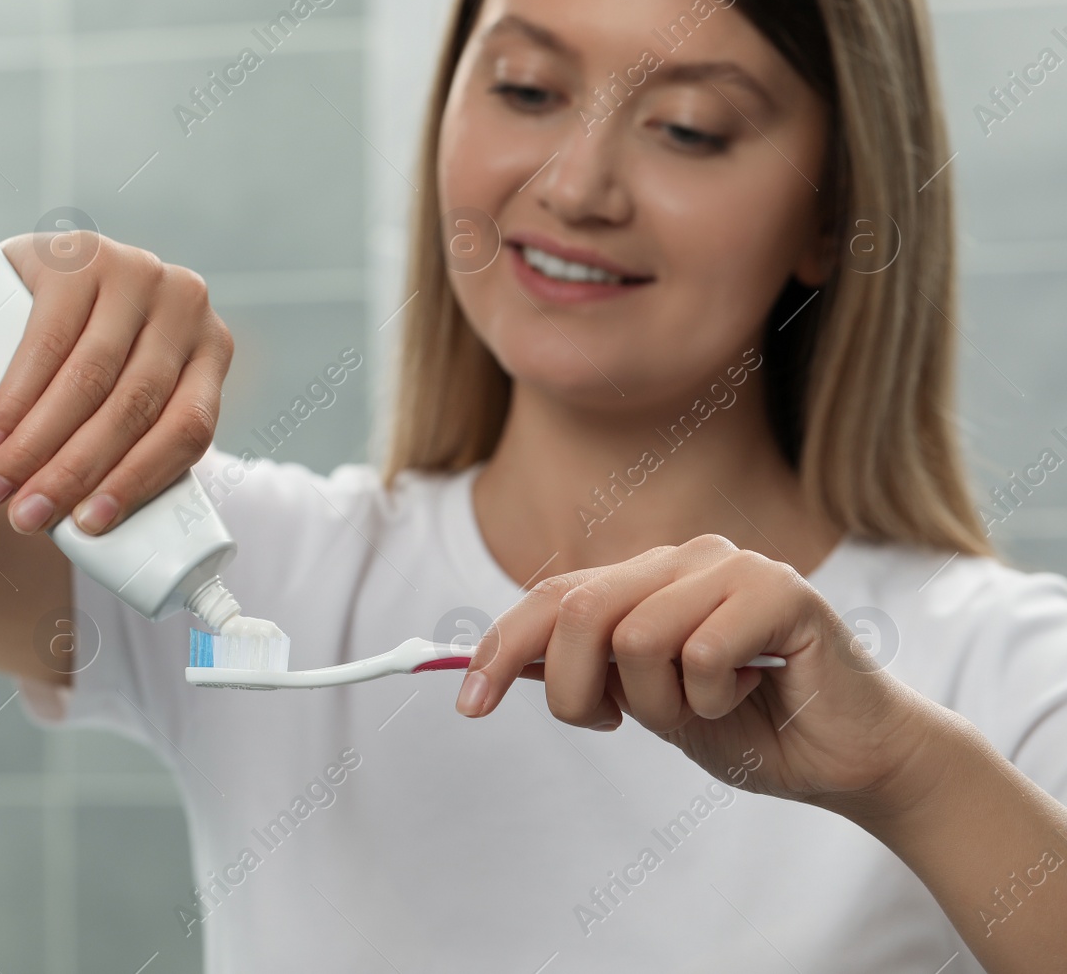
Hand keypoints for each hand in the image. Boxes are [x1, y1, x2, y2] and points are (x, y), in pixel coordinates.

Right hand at [0, 229, 232, 535]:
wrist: (15, 286)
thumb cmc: (74, 367)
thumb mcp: (119, 398)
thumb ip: (132, 447)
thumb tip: (109, 547)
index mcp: (212, 350)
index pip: (189, 429)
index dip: (138, 483)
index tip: (88, 528)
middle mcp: (186, 303)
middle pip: (134, 408)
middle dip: (74, 473)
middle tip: (24, 519)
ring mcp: (134, 270)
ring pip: (89, 380)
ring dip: (36, 446)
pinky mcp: (78, 255)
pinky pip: (46, 340)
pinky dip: (14, 400)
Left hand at [456, 534, 940, 814]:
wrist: (850, 760)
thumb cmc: (751, 727)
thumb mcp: (648, 705)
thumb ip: (589, 674)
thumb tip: (503, 661)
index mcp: (647, 580)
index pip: (552, 597)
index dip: (500, 648)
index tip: (469, 706)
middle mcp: (683, 559)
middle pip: (578, 611)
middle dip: (574, 688)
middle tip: (613, 724)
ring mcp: (732, 566)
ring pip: (634, 637)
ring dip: (659, 703)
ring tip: (709, 706)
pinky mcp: (781, 589)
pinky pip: (699, 652)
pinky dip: (712, 699)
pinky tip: (751, 695)